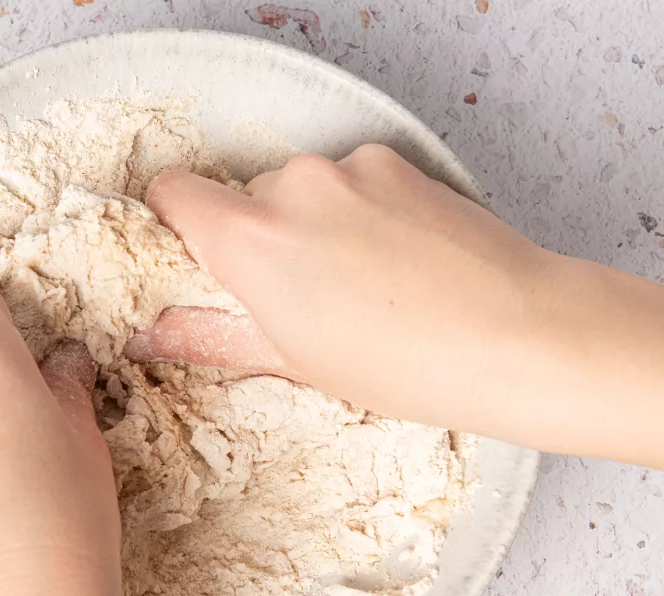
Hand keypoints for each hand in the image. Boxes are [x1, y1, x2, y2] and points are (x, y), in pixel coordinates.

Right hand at [133, 147, 663, 516]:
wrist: (514, 334)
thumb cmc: (400, 366)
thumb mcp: (291, 362)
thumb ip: (208, 336)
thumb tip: (149, 336)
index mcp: (249, 239)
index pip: (171, 192)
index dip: (174, 223)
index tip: (195, 258)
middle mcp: (290, 186)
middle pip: (243, 197)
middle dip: (258, 239)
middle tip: (297, 298)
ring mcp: (347, 168)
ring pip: (300, 190)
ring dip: (311, 224)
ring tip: (361, 284)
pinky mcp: (393, 160)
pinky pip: (350, 180)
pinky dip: (358, 210)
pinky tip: (396, 258)